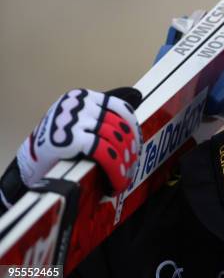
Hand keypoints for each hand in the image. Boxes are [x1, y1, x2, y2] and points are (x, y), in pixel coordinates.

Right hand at [16, 88, 142, 194]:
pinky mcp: (72, 138)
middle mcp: (80, 103)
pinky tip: (117, 181)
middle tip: (133, 165)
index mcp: (82, 96)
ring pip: (115, 140)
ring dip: (125, 161)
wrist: (29, 161)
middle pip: (119, 126)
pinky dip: (115, 169)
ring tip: (126, 176)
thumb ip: (102, 110)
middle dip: (131, 148)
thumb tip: (139, 96)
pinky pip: (105, 152)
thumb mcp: (78, 117)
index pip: (120, 108)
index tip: (137, 145)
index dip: (134, 128)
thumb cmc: (59, 141)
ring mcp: (75, 119)